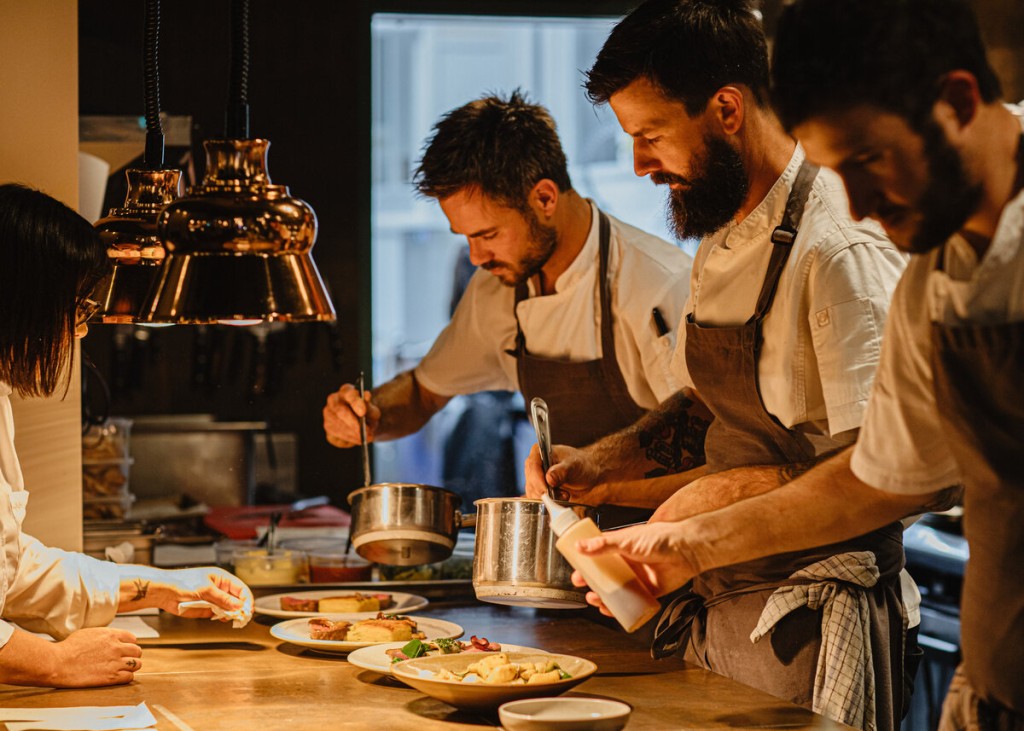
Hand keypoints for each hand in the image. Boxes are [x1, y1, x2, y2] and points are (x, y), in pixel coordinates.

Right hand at [52, 627, 141, 686]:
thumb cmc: (68, 648)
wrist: (58, 663)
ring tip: (123, 669)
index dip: (129, 644)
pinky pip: (129, 677)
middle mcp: (117, 647)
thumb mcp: (89, 633)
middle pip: (137, 651)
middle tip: (125, 660)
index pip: (132, 639)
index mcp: (111, 635)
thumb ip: (104, 635)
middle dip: (132, 655)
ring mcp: (115, 662)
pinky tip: (119, 677)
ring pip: (137, 664)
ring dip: (131, 667)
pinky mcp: (112, 677)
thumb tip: (111, 638)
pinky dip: (126, 677)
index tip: (124, 649)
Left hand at [118, 566, 253, 623]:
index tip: (248, 609)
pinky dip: (222, 617)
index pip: (241, 588)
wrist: (165, 592)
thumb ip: (223, 599)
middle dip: (241, 608)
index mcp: (222, 578)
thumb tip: (238, 605)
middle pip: (236, 599)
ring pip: (229, 608)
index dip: (246, 598)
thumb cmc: (183, 583)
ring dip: (232, 613)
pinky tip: (223, 619)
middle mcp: (220, 588)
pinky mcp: (206, 609)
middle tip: (243, 617)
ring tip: (233, 619)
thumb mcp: (206, 589)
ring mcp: (214, 599)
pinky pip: (219, 614)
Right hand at [323, 383, 380, 447]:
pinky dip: (349, 439)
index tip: (363, 412)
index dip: (356, 403)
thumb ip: (370, 405)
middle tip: (366, 432)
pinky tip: (358, 439)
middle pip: (340, 411)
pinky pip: (336, 436)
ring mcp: (328, 415)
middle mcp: (333, 401)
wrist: (365, 424)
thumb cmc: (368, 414)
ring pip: (338, 425)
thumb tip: (366, 396)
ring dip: (353, 433)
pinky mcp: (328, 428)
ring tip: (366, 437)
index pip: (349, 394)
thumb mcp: (373, 410)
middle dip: (353, 423)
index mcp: (346, 391)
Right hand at [523, 443, 604, 503]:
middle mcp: (533, 464)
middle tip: (560, 495)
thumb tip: (549, 478)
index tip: (545, 492)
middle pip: (531, 481)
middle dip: (544, 492)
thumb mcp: (574, 465)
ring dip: (547, 498)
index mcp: (539, 452)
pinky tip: (561, 498)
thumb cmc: (581, 464)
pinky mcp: (539, 489)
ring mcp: (535, 477)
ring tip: (564, 495)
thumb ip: (562, 471)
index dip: (537, 480)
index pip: (533, 466)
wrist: (587, 473)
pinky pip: (537, 498)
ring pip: (532, 492)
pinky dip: (548, 502)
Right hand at [569, 521, 696, 616]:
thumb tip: (580, 546)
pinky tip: (609, 610)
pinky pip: (631, 603)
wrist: (685, 551)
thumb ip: (603, 545)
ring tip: (594, 599)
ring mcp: (637, 578)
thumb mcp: (626, 539)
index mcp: (621, 548)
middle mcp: (628, 564)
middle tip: (581, 585)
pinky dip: (619, 609)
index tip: (575, 569)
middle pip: (604, 576)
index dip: (586, 563)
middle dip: (591, 582)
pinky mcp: (648, 592)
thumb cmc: (659, 539)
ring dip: (602, 597)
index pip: (598, 556)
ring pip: (615, 591)